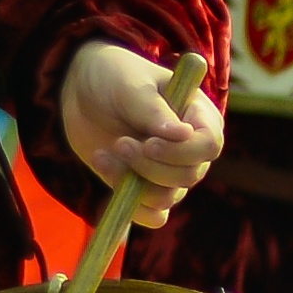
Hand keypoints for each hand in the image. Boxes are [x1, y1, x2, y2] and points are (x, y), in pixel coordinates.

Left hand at [60, 40, 223, 201]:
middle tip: (119, 143)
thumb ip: (153, 110)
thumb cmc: (115, 77)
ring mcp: (168, 172)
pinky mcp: (145, 188)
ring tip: (104, 154)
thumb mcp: (131, 85)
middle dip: (149, 166)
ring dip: (131, 182)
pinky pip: (152, 216)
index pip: (209, 146)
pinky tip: (105, 171)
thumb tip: (182, 135)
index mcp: (199, 118)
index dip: (182, 152)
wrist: (83, 91)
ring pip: (166, 198)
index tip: (149, 143)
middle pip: (187, 176)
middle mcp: (190, 150)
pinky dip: (129, 206)